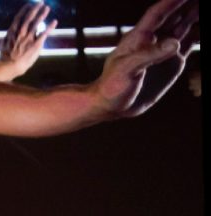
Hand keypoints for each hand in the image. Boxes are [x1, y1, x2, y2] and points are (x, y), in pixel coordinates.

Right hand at [0, 2, 56, 79]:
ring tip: (47, 8)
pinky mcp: (35, 45)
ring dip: (42, 14)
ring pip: (36, 23)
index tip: (28, 5)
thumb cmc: (6, 58)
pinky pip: (44, 34)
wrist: (9, 67)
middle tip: (41, 3)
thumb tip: (9, 32)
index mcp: (12, 32)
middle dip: (35, 9)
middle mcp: (21, 33)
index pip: (19, 18)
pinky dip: (50, 27)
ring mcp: (28, 38)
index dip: (24, 10)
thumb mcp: (4, 45)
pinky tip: (55, 21)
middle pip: (29, 18)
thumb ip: (8, 37)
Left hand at [94, 0, 197, 117]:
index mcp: (139, 38)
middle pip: (174, 16)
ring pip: (183, 28)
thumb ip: (150, 55)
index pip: (157, 14)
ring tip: (201, 5)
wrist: (112, 106)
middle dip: (186, 5)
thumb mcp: (127, 69)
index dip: (171, 2)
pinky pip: (189, 45)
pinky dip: (198, 35)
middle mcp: (153, 41)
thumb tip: (175, 43)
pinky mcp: (171, 64)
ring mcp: (163, 52)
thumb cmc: (112, 86)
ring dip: (194, 16)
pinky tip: (202, 29)